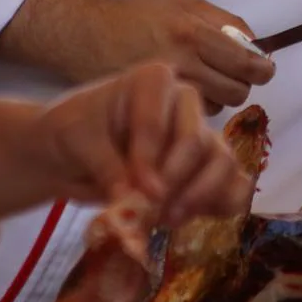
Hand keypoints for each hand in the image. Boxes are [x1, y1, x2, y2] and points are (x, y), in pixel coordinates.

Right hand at [0, 0, 276, 114]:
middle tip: (233, 75)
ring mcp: (167, 90)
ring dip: (219, 98)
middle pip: (236, 91)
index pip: (244, 63)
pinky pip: (192, 116)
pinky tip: (184, 95)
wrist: (87, 35)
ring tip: (203, 82)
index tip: (265, 69)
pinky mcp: (154, 109)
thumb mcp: (185, 5)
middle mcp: (182, 63)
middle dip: (241, 84)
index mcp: (192, 33)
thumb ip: (224, 24)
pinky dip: (196, 109)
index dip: (262, 69)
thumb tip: (256, 45)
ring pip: (218, 107)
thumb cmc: (139, 16)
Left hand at [33, 62, 252, 226]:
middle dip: (176, 179)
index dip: (150, 159)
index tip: (137, 192)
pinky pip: (232, 184)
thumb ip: (105, 165)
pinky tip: (190, 218)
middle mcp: (184, 103)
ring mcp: (198, 135)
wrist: (69, 154)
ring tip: (167, 219)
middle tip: (152, 209)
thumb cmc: (72, 132)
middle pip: (198, 140)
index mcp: (153, 82)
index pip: (160, 120)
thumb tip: (131, 196)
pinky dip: (220, 204)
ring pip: (222, 162)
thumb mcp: (76, 140)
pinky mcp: (203, 168)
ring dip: (200, 196)